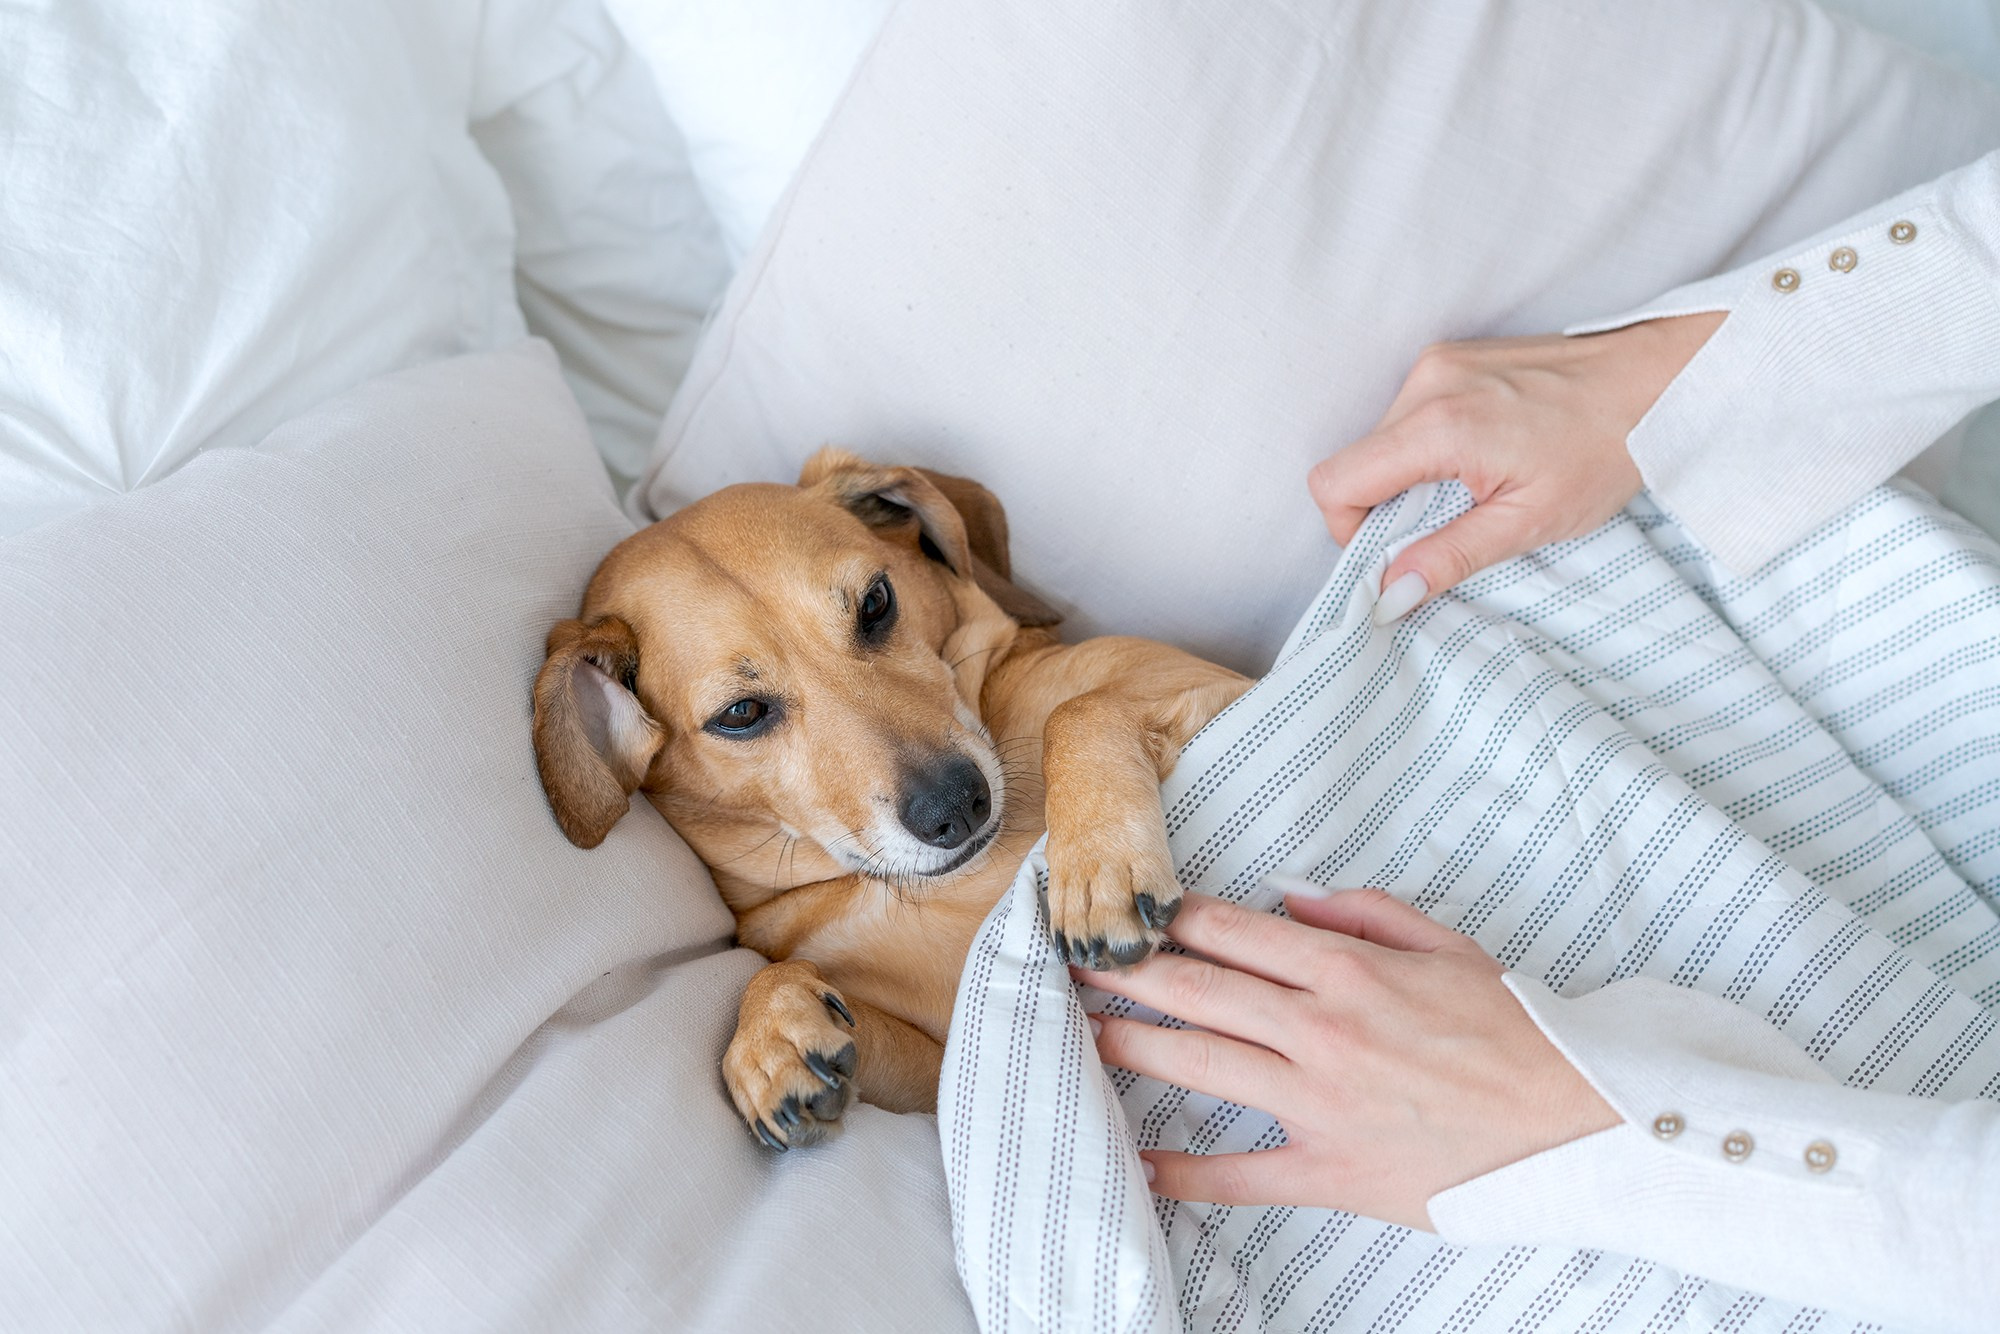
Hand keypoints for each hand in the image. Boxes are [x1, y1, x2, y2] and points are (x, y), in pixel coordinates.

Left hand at [1075, 888, 1617, 1229]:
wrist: (1581, 1121)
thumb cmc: (1519, 1032)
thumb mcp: (1448, 946)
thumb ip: (1362, 914)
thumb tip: (1288, 900)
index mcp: (1348, 969)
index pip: (1231, 932)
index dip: (1170, 920)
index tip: (1131, 912)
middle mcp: (1321, 1028)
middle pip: (1196, 990)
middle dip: (1128, 972)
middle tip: (1079, 962)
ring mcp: (1320, 1103)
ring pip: (1200, 1065)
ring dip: (1133, 1046)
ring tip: (1084, 1033)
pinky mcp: (1331, 1169)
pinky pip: (1239, 1172)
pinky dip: (1183, 1172)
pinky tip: (1138, 1161)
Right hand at [1308, 313, 1724, 621]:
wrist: (1657, 379)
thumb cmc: (1605, 448)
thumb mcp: (1529, 521)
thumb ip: (1450, 556)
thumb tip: (1391, 595)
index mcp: (1440, 424)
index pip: (1336, 481)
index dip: (1351, 529)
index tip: (1399, 550)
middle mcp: (1427, 382)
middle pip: (1356, 462)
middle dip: (1386, 506)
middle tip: (1452, 523)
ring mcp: (1437, 362)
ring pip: (1380, 441)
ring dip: (1410, 477)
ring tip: (1476, 486)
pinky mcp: (1450, 357)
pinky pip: (1408, 415)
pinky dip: (1427, 448)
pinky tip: (1482, 457)